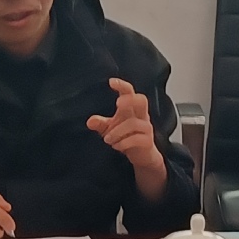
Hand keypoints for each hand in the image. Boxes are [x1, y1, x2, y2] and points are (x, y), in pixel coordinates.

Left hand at [87, 77, 167, 200]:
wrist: (142, 156)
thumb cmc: (126, 136)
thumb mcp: (110, 129)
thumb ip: (100, 124)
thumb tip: (90, 121)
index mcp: (132, 109)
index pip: (130, 93)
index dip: (122, 86)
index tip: (111, 82)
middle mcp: (142, 116)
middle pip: (142, 100)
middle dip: (130, 100)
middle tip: (117, 104)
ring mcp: (146, 128)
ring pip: (133, 124)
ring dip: (117, 131)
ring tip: (107, 139)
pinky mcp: (148, 141)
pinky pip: (137, 139)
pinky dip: (123, 143)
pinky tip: (116, 146)